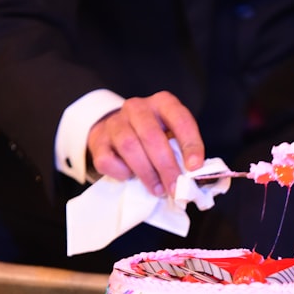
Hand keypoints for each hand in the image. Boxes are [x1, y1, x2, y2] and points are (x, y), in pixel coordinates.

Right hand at [87, 91, 204, 196]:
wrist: (114, 131)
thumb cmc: (151, 137)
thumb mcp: (170, 136)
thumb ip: (181, 152)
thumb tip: (194, 178)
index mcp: (163, 103)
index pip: (180, 119)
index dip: (190, 144)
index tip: (195, 167)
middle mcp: (137, 108)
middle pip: (151, 135)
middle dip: (166, 166)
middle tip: (175, 188)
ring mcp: (115, 122)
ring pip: (129, 146)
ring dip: (146, 173)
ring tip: (157, 189)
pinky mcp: (98, 140)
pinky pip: (108, 159)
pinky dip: (121, 172)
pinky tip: (130, 177)